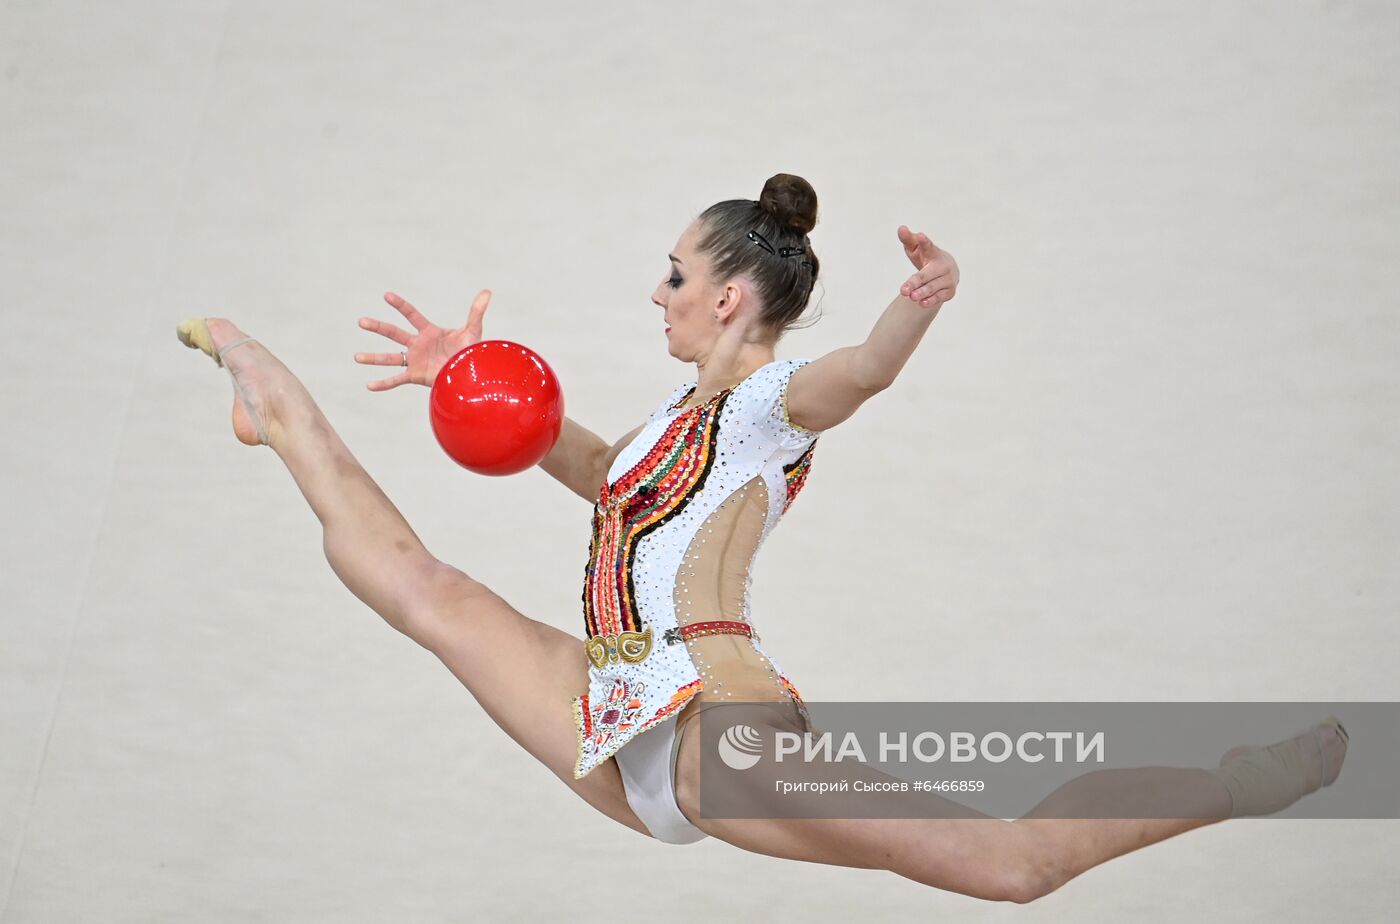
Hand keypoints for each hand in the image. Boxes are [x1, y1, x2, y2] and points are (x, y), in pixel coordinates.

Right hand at [355, 289, 491, 389]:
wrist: (471, 376)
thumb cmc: (471, 352)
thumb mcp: (473, 331)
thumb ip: (476, 312)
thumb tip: (487, 292)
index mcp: (429, 331)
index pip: (411, 315)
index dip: (400, 305)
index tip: (387, 295)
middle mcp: (418, 344)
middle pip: (394, 333)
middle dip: (378, 327)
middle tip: (361, 321)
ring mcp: (415, 360)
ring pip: (390, 358)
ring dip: (374, 358)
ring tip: (356, 357)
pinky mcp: (416, 376)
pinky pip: (396, 380)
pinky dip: (383, 384)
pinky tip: (369, 386)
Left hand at [896, 225, 958, 307]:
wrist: (947, 271)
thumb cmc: (926, 257)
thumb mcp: (916, 247)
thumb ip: (908, 239)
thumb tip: (901, 228)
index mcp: (933, 251)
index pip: (928, 246)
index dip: (923, 242)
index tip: (920, 237)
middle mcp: (943, 265)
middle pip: (926, 275)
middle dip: (915, 282)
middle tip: (903, 290)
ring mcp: (948, 279)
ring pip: (932, 287)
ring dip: (922, 292)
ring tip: (912, 297)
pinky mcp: (950, 291)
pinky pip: (939, 297)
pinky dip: (931, 300)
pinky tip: (922, 303)